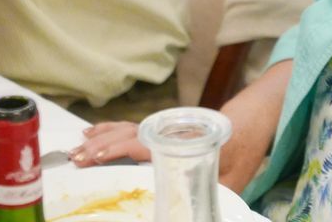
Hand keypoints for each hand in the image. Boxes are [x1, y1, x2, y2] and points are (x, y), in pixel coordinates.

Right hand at [71, 61, 292, 193]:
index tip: (96, 157)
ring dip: (103, 138)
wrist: (255, 119)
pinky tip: (94, 133)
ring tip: (78, 150)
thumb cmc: (245, 150)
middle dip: (103, 146)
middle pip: (133, 134)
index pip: (148, 142)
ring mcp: (168, 128)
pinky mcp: (165, 129)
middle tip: (77, 160)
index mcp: (188, 142)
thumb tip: (200, 214)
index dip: (121, 149)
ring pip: (131, 129)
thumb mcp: (235, 178)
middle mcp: (175, 131)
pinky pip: (135, 128)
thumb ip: (215, 195)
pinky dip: (113, 131)